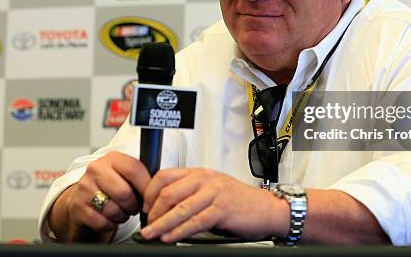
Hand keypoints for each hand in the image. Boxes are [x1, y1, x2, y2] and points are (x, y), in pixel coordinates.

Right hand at [49, 152, 150, 239]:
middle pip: (124, 193)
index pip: (134, 170)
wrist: (82, 198)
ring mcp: (84, 188)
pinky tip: (111, 218)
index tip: (151, 197)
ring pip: (113, 209)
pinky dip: (111, 224)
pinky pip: (102, 222)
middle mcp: (96, 169)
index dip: (146, 187)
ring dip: (123, 216)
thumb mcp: (124, 175)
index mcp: (112, 158)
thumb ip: (140, 177)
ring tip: (122, 212)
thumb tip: (160, 188)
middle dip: (134, 205)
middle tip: (135, 207)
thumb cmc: (111, 186)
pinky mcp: (78, 206)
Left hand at [140, 168, 288, 242]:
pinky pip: (194, 221)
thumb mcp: (212, 190)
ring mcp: (214, 193)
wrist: (267, 208)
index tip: (144, 208)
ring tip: (151, 234)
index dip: (149, 193)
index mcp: (199, 173)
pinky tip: (170, 237)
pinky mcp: (222, 209)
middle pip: (168, 192)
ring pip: (179, 208)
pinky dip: (179, 231)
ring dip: (161, 224)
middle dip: (152, 212)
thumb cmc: (239, 201)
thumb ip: (190, 193)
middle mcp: (205, 180)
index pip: (164, 176)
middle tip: (147, 225)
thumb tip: (164, 207)